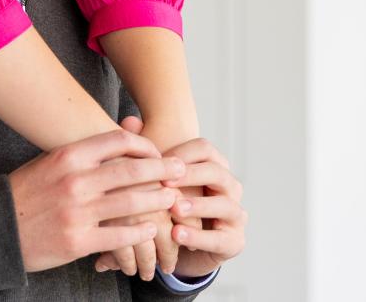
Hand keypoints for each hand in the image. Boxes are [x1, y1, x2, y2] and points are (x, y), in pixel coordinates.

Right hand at [8, 127, 184, 272]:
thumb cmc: (28, 191)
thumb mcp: (52, 162)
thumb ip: (84, 154)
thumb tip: (120, 140)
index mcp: (69, 155)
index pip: (118, 141)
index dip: (145, 146)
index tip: (158, 152)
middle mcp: (75, 180)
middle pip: (132, 171)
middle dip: (163, 171)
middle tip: (181, 171)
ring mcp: (78, 211)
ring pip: (131, 203)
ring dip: (158, 201)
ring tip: (173, 200)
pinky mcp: (78, 240)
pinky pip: (119, 235)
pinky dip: (140, 232)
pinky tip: (151, 229)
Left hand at [95, 133, 245, 279]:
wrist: (179, 245)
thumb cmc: (165, 203)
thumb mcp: (154, 179)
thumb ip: (144, 151)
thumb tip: (130, 120)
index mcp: (213, 165)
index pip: (205, 149)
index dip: (182, 153)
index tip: (158, 159)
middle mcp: (229, 187)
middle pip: (217, 172)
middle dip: (191, 175)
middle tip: (166, 182)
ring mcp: (235, 214)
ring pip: (224, 204)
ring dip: (199, 205)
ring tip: (175, 208)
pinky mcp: (234, 242)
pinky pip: (220, 238)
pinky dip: (198, 236)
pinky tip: (176, 234)